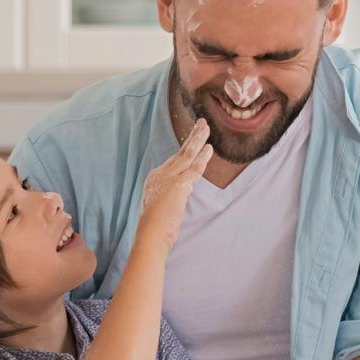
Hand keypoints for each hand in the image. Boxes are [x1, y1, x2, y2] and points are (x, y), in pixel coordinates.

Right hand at [139, 119, 211, 245]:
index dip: (186, 149)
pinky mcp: (178, 185)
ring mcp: (168, 178)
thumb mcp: (162, 205)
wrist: (150, 236)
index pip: (175, 160)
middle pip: (180, 152)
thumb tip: (185, 189)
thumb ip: (173, 193)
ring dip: (198, 140)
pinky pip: (194, 168)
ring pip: (187, 154)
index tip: (195, 139)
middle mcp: (160, 174)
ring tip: (206, 128)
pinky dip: (202, 158)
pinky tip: (209, 149)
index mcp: (155, 178)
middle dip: (192, 137)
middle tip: (202, 123)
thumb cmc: (156, 227)